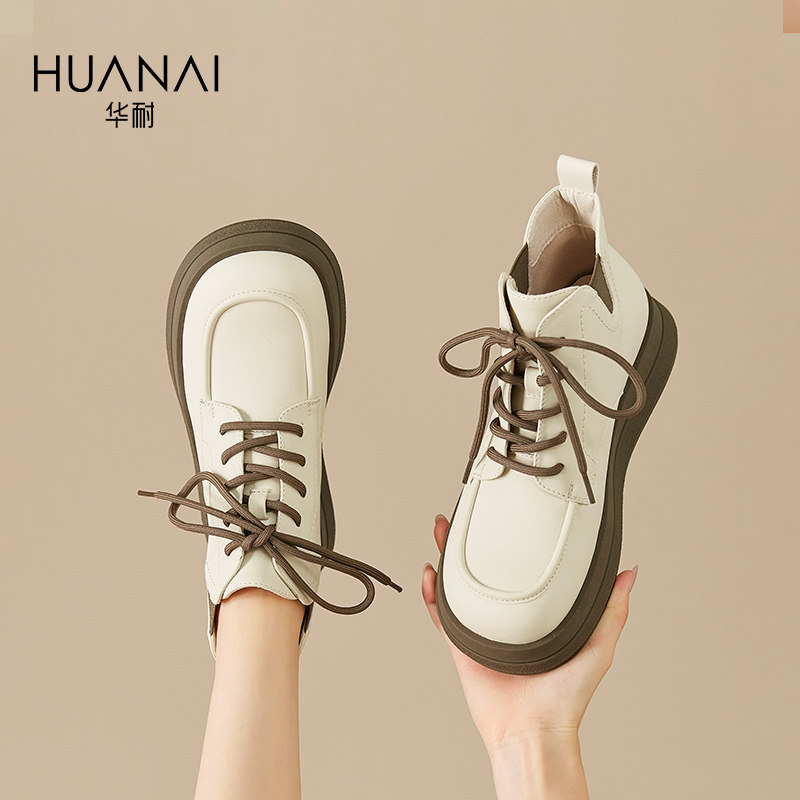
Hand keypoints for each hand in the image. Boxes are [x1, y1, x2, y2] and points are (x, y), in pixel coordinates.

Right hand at [422, 514, 636, 794]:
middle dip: (472, 538)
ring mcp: (482, 628)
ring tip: (443, 530)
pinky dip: (430, 595)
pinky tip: (429, 573)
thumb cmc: (568, 697)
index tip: (509, 513)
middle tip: (466, 510)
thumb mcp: (599, 645)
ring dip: (447, 555)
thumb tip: (629, 572)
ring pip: (457, 583)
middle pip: (484, 567)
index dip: (511, 538)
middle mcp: (507, 616)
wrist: (534, 731)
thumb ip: (612, 609)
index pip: (521, 566)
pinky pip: (441, 615)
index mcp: (536, 612)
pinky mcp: (461, 645)